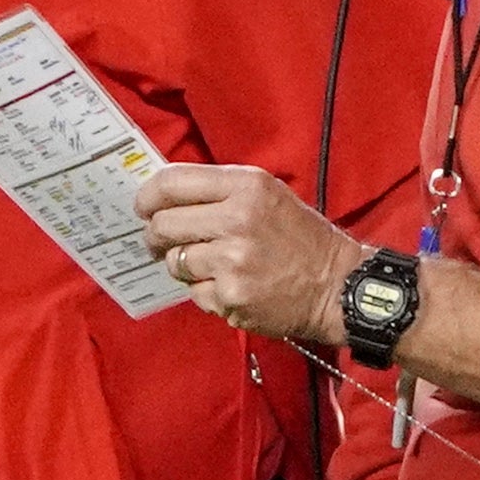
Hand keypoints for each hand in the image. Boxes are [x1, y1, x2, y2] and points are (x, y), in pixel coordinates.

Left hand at [134, 165, 361, 345]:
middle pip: (164, 224)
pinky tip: (232, 286)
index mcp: (247, 186)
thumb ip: (221, 190)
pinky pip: (195, 292)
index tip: (143, 206)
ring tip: (212, 265)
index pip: (172, 182)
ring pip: (176, 261)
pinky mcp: (232, 297)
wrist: (336, 285)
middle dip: (155, 235)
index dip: (148, 196)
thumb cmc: (301, 238)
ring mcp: (233, 261)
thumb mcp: (268, 194)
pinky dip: (207, 292)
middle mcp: (237, 219)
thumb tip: (165, 196)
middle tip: (160, 242)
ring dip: (185, 265)